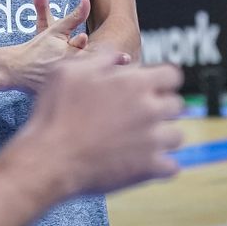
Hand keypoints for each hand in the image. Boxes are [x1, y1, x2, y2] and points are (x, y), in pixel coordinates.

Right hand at [6, 0, 127, 94]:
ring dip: (105, 89)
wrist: (15, 70)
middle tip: (130, 72)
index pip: (94, 56)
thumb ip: (74, 17)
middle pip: (96, 74)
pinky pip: (82, 102)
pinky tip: (106, 105)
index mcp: (69, 55)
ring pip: (90, 90)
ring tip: (123, 90)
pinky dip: (93, 102)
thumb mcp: (55, 30)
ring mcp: (65, 88)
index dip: (111, 57)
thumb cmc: (37, 48)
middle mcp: (69, 73)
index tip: (126, 57)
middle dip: (112, 73)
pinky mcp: (63, 101)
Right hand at [25, 50, 184, 197]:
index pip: (172, 75)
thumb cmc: (55, 112)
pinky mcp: (149, 169)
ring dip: (163, 137)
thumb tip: (122, 57)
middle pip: (177, 105)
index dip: (162, 80)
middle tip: (140, 115)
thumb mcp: (69, 71)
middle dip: (161, 108)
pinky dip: (161, 166)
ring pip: (177, 137)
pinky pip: (172, 167)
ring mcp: (152, 141)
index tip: (152, 88)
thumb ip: (102, 59)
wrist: (49, 158)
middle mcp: (150, 109)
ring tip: (142, 140)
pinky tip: (144, 162)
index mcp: (134, 83)